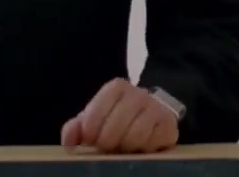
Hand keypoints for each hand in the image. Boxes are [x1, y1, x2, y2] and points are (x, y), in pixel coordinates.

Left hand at [60, 78, 178, 153]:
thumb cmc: (119, 117)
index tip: (90, 139)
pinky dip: (143, 150)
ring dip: (126, 148)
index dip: (90, 131)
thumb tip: (68, 141)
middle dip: (107, 143)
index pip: (95, 114)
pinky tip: (140, 147)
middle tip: (107, 147)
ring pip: (135, 136)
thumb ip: (77, 127)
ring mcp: (156, 109)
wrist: (155, 112)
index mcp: (117, 88)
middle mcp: (139, 94)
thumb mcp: (96, 117)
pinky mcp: (169, 126)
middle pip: (114, 128)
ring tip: (123, 148)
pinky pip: (152, 143)